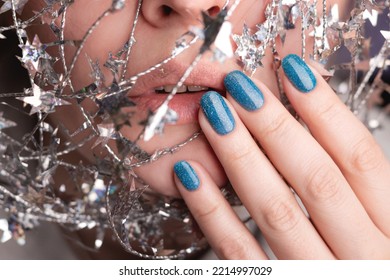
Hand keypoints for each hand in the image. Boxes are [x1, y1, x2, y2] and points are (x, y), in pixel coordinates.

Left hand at [173, 54, 389, 258]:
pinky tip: (189, 176)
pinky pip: (240, 255)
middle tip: (238, 86)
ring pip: (277, 211)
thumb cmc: (371, 262)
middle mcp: (363, 255)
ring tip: (213, 115)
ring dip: (241, 158)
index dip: (326, 111)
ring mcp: (317, 276)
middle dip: (275, 127)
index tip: (292, 71)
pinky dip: (212, 214)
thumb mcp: (381, 225)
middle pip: (316, 179)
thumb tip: (316, 125)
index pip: (359, 158)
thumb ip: (356, 190)